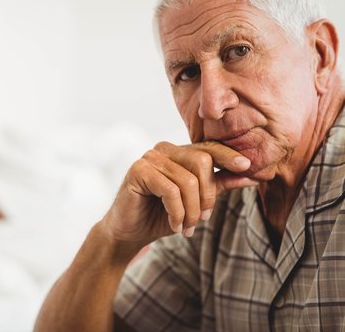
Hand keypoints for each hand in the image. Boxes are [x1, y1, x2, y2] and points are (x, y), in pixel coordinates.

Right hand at [102, 141, 258, 245]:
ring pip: (188, 181)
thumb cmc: (161, 215)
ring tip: (187, 228)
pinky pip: (170, 190)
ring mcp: (149, 158)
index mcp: (178, 153)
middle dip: (207, 197)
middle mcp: (163, 150)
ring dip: (192, 211)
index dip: (228, 157)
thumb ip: (219, 185)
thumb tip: (251, 175)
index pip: (208, 148)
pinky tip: (175, 225)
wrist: (129, 232)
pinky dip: (177, 212)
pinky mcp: (138, 170)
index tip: (248, 168)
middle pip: (202, 162)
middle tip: (202, 220)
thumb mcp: (196, 202)